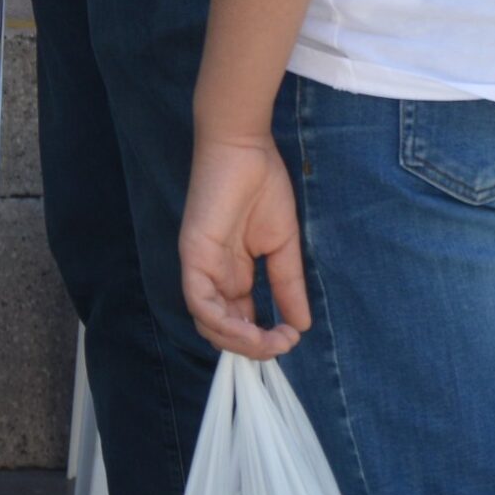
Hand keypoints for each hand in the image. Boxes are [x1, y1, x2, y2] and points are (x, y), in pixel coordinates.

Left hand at [179, 132, 309, 358]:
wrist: (245, 146)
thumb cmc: (262, 184)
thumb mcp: (282, 244)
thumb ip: (287, 283)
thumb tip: (301, 325)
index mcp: (232, 273)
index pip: (239, 321)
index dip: (262, 339)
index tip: (291, 339)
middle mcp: (213, 274)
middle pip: (221, 329)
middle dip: (252, 347)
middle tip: (282, 345)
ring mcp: (200, 265)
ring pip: (207, 322)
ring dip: (238, 341)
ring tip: (268, 343)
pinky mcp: (193, 253)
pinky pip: (198, 300)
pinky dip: (221, 322)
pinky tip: (249, 328)